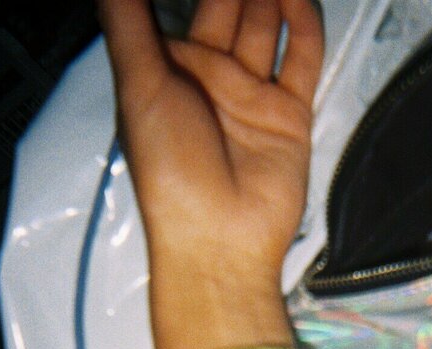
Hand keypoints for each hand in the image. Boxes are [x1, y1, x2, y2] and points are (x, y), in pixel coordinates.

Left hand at [98, 0, 323, 289]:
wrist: (221, 241)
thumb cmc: (171, 173)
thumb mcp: (138, 88)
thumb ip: (127, 23)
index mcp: (168, 73)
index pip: (178, 6)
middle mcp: (211, 79)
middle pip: (227, 7)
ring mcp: (252, 95)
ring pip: (265, 24)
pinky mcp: (290, 114)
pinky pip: (301, 58)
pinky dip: (303, 24)